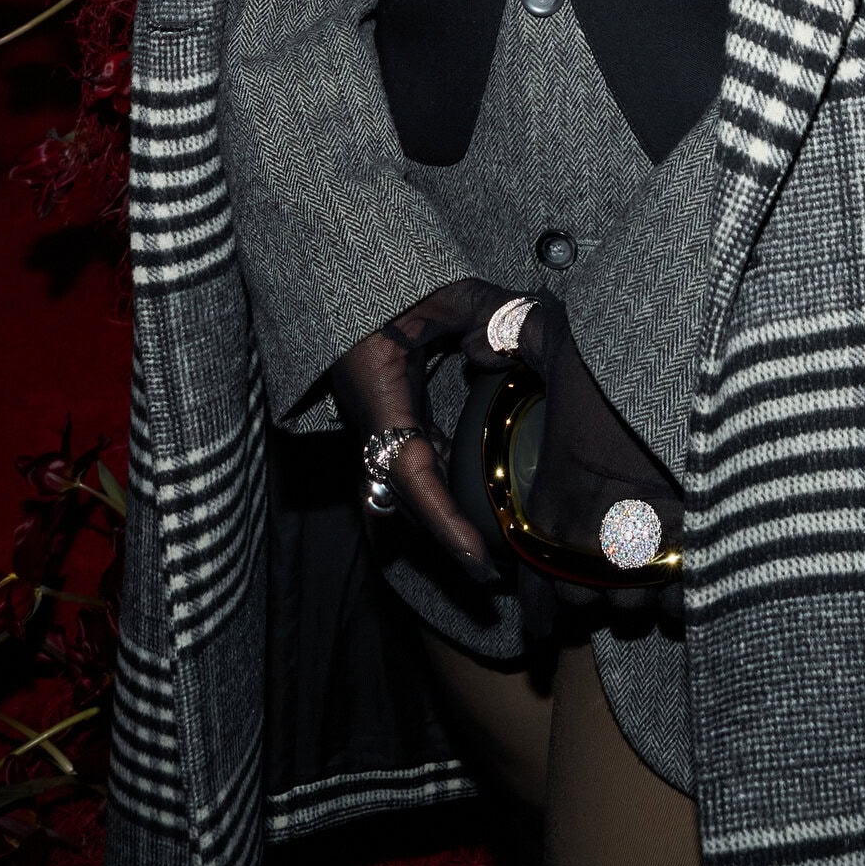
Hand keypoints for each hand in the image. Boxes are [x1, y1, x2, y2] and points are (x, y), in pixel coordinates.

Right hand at [331, 276, 522, 583]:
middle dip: (451, 543)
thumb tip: (520, 332)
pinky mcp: (396, 424)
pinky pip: (420, 471)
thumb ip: (484, 306)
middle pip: (413, 503)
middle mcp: (378, 427)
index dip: (445, 523)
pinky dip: (446, 496)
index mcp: (382, 400)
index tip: (478, 559)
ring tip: (496, 558)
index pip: (413, 477)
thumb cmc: (387, 287)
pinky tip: (482, 510)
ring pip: (413, 495)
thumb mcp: (438, 290)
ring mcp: (384, 430)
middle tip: (498, 577)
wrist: (345, 288)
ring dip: (448, 525)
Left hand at [517, 299, 684, 622]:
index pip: (535, 585)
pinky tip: (683, 579)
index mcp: (556, 502)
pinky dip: (681, 596)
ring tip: (641, 576)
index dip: (537, 611)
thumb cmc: (619, 360)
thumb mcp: (556, 340)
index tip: (540, 626)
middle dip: (590, 592)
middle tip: (599, 574)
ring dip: (635, 597)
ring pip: (634, 607)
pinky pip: (682, 600)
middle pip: (585, 601)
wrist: (696, 370)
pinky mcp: (699, 550)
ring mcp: (648, 551)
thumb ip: (512, 340)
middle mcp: (595, 540)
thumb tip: (475, 348)